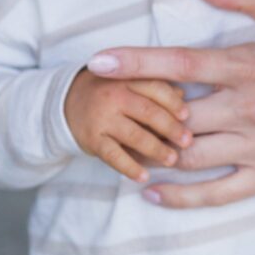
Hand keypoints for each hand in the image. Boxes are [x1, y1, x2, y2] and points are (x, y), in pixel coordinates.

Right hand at [64, 71, 191, 182]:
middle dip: (171, 128)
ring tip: (172, 159)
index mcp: (127, 78)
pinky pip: (113, 156)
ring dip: (156, 149)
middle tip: (187, 141)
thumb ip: (155, 87)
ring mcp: (102, 118)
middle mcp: (113, 96)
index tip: (187, 116)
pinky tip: (144, 176)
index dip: (173, 102)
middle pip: (148, 111)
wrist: (66, 102)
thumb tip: (183, 94)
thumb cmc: (109, 92)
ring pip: (134, 135)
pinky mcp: (92, 139)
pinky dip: (130, 167)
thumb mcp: (129, 82)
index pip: (155, 87)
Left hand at [87, 0, 254, 206]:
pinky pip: (215, 193)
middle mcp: (247, 109)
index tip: (98, 62)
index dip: (136, 63)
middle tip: (112, 109)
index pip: (180, 64)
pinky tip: (151, 192)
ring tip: (124, 146)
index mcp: (249, 66)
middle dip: (139, 113)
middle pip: (175, 116)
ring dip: (152, 152)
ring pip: (187, 156)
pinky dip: (179, 197)